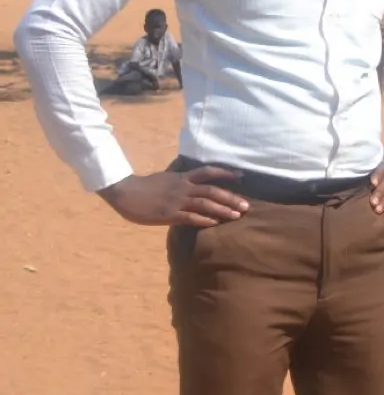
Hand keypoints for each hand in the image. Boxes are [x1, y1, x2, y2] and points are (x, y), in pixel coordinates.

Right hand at [97, 166, 247, 226]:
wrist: (125, 192)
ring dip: (222, 209)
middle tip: (246, 206)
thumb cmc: (146, 186)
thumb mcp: (168, 178)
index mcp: (183, 177)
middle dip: (231, 198)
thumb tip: (196, 181)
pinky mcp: (169, 214)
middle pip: (212, 190)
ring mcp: (177, 201)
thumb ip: (183, 180)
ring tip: (237, 215)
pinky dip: (204, 219)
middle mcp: (183, 187)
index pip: (209, 172)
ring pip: (205, 203)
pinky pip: (190, 217)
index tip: (242, 175)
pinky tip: (215, 223)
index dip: (226, 172)